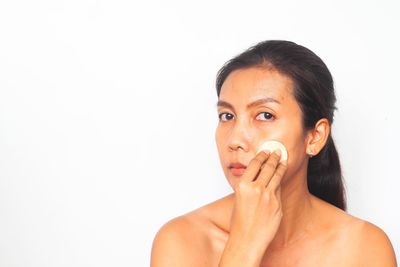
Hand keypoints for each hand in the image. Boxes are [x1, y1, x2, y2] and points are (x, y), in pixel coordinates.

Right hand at [219, 150, 286, 266]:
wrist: (247, 240)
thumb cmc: (239, 222)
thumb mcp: (239, 198)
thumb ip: (249, 186)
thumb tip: (258, 176)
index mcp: (243, 185)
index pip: (255, 164)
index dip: (262, 155)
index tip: (265, 151)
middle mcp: (256, 189)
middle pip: (268, 167)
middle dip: (273, 157)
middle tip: (277, 151)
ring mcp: (269, 197)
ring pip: (277, 176)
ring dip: (280, 166)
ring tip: (282, 160)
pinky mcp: (277, 205)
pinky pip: (279, 190)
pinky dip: (279, 183)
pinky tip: (280, 178)